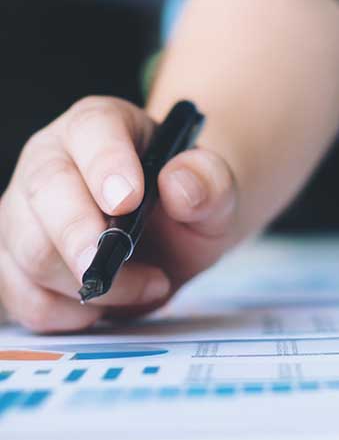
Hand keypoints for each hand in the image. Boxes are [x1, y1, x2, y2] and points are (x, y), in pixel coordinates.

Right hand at [0, 97, 237, 331]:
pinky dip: (67, 313)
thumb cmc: (191, 202)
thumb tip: (179, 184)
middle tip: (114, 268)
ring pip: (30, 251)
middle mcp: (50, 160)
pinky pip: (22, 296)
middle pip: (45, 193)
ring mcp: (24, 211)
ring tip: (149, 283)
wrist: (175, 233)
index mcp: (99, 126)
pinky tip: (108, 305)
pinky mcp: (13, 260)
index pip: (92, 131)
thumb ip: (210, 181)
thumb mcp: (218, 190)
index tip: (127, 201)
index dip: (106, 164)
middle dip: (79, 237)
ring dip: (89, 284)